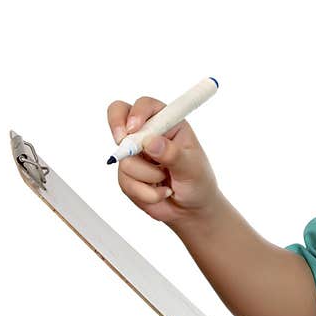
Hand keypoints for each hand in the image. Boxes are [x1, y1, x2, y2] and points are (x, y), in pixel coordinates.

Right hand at [106, 96, 221, 224]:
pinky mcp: (127, 174)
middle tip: (121, 141)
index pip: (146, 105)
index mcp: (169, 123)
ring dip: (147, 176)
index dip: (136, 113)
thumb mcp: (192, 168)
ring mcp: (135, 153)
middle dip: (117, 126)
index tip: (134, 129)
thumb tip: (151, 142)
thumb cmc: (198, 182)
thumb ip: (172, 154)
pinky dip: (144, 192)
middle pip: (119, 114)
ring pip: (124, 159)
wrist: (192, 210)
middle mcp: (149, 134)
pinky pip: (124, 181)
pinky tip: (159, 193)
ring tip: (166, 182)